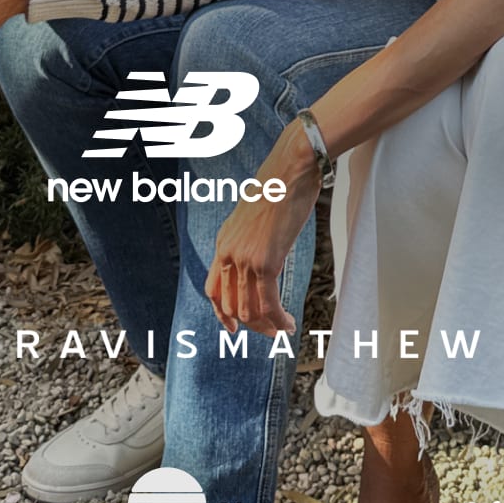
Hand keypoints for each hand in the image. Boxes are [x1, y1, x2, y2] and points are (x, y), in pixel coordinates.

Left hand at [206, 121, 323, 336]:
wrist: (289, 170)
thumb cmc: (280, 187)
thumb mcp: (257, 216)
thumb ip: (253, 238)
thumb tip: (265, 249)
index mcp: (224, 242)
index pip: (213, 289)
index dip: (221, 313)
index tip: (233, 327)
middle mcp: (229, 253)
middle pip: (230, 305)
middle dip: (251, 324)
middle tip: (270, 332)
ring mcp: (245, 259)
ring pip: (249, 310)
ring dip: (266, 326)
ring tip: (282, 330)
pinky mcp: (265, 262)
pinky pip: (268, 303)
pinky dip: (278, 320)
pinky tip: (288, 324)